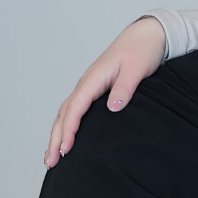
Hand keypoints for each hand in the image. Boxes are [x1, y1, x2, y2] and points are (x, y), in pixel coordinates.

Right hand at [43, 17, 166, 166]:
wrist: (146, 35)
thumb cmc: (142, 51)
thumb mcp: (136, 69)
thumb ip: (124, 89)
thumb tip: (112, 108)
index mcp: (93, 79)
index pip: (75, 108)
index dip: (69, 130)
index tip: (66, 149)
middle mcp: (86, 83)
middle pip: (64, 114)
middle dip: (55, 138)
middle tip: (51, 162)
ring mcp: (88, 87)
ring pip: (65, 113)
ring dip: (56, 134)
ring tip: (51, 157)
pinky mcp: (94, 90)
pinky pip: (74, 110)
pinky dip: (65, 126)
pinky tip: (65, 139)